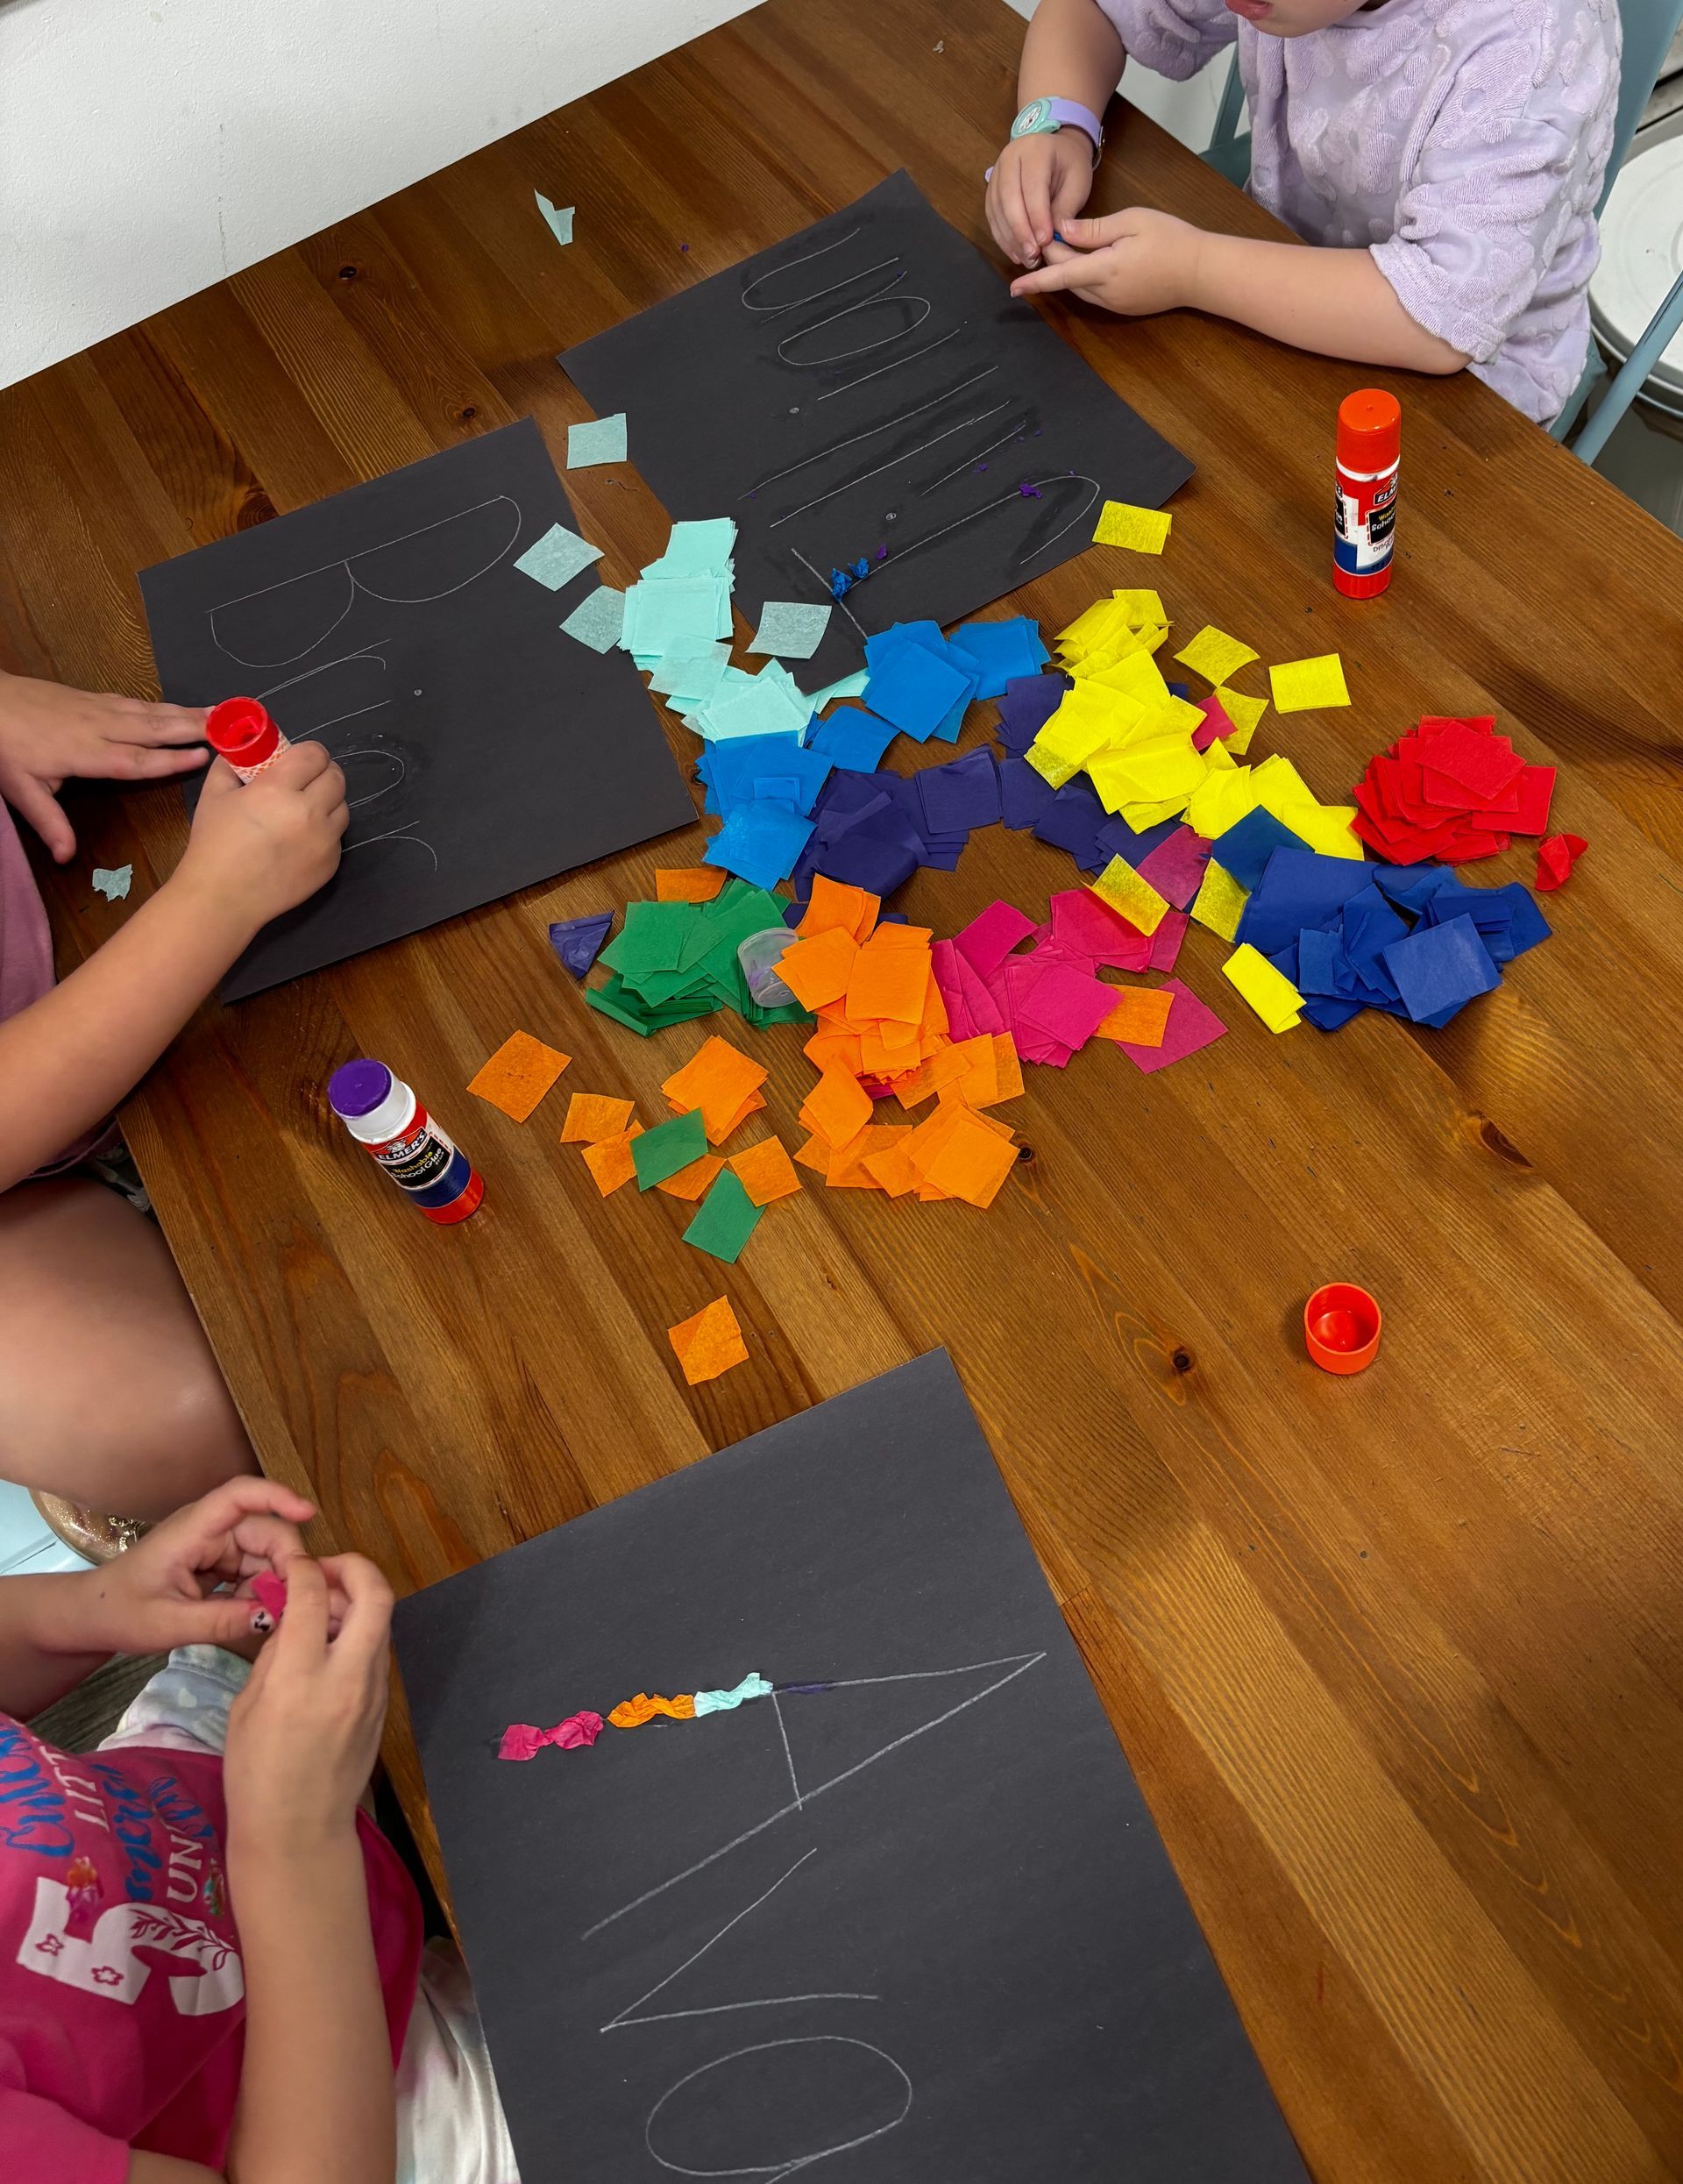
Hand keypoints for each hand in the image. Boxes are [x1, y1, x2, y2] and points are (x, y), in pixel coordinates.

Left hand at [0, 670, 208, 861]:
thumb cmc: (4, 747)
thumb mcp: (22, 790)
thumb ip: (49, 821)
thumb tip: (66, 857)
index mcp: (88, 754)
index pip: (138, 760)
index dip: (172, 760)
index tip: (205, 757)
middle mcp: (101, 728)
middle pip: (155, 729)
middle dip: (194, 728)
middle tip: (231, 726)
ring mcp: (98, 709)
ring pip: (149, 712)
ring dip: (185, 713)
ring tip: (218, 712)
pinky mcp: (92, 698)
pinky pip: (135, 703)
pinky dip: (162, 706)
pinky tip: (176, 708)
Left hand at [72, 1476, 348, 1656]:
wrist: (91, 1618)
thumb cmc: (120, 1613)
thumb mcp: (168, 1624)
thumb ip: (221, 1621)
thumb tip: (273, 1616)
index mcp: (192, 1530)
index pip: (238, 1496)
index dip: (277, 1496)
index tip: (309, 1514)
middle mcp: (209, 1530)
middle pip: (265, 1529)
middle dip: (285, 1561)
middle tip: (293, 1602)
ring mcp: (215, 1545)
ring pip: (265, 1553)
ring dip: (274, 1582)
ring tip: (268, 1616)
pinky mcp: (219, 1562)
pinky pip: (255, 1570)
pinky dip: (262, 1591)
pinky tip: (255, 1614)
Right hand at [174, 740, 347, 937]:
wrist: (223, 899)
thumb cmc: (214, 845)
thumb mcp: (214, 796)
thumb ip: (230, 766)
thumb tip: (242, 750)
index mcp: (278, 789)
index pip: (315, 755)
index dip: (310, 753)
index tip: (300, 758)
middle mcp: (309, 812)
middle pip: (336, 778)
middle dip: (322, 773)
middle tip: (305, 780)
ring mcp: (325, 840)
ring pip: (343, 807)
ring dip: (328, 802)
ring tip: (305, 809)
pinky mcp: (331, 864)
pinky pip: (337, 836)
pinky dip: (325, 832)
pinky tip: (302, 839)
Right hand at [224, 1555, 394, 1857]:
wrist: (298, 1832)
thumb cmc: (255, 1775)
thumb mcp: (246, 1707)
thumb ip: (274, 1653)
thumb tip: (291, 1613)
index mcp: (301, 1678)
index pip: (313, 1596)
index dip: (303, 1568)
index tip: (293, 1564)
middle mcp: (347, 1677)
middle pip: (375, 1595)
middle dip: (354, 1566)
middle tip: (327, 1570)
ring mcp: (374, 1692)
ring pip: (382, 1622)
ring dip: (358, 1601)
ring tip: (324, 1608)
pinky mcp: (384, 1706)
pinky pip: (378, 1652)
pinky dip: (360, 1634)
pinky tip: (332, 1645)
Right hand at [986, 131, 1094, 267]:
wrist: (1057, 152)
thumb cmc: (1070, 166)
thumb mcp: (1078, 182)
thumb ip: (1065, 208)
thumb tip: (1052, 237)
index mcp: (1035, 149)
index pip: (1032, 186)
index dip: (1037, 216)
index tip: (1045, 241)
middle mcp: (1009, 157)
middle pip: (1008, 197)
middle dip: (1020, 230)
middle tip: (1032, 255)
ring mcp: (996, 173)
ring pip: (997, 209)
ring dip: (1010, 238)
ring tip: (1026, 259)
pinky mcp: (991, 190)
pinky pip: (992, 216)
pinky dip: (1002, 238)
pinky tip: (1015, 253)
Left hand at [1009, 208, 1202, 315]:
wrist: (1201, 271)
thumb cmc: (1171, 239)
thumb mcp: (1132, 222)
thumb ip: (1094, 229)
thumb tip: (1062, 231)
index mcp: (1105, 270)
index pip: (1060, 275)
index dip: (1035, 279)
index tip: (1013, 287)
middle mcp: (1105, 293)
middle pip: (1068, 279)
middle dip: (1055, 259)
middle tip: (1054, 233)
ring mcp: (1115, 304)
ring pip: (1080, 288)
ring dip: (1070, 270)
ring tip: (1067, 247)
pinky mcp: (1123, 308)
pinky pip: (1094, 294)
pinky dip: (1085, 278)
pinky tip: (1089, 262)